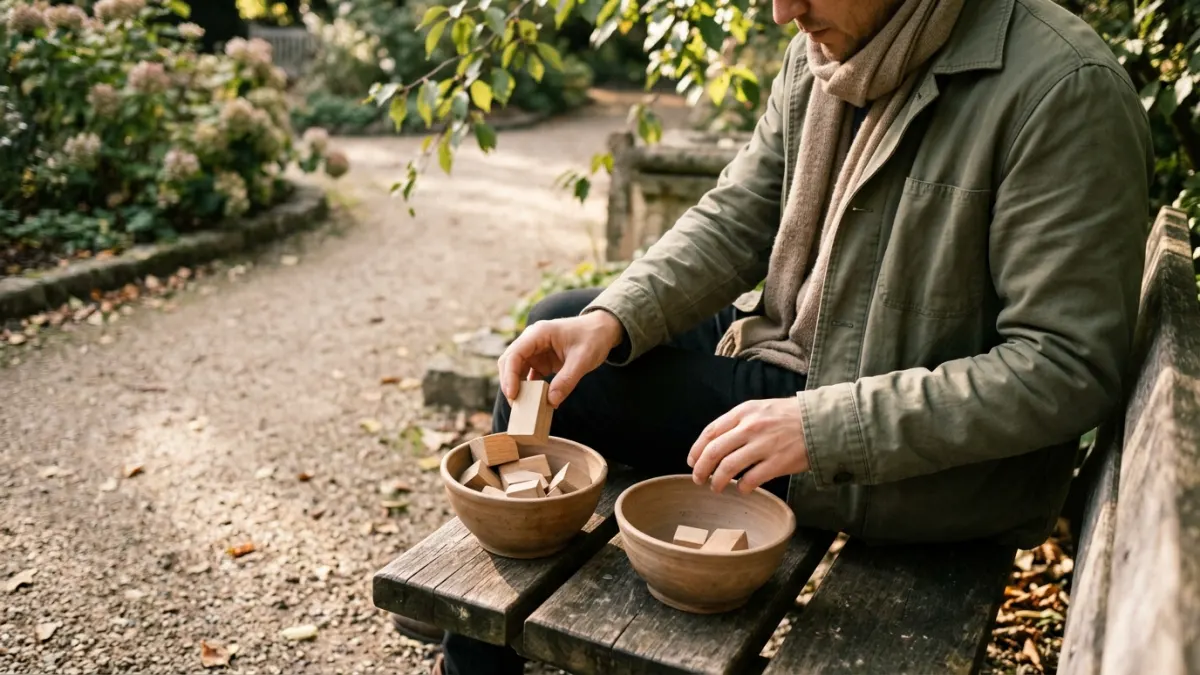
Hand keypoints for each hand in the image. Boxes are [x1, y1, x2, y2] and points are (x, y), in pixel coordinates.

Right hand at [498, 310, 624, 407]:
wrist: (602, 330)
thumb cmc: (593, 337)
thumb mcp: (583, 359)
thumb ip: (567, 380)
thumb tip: (551, 401)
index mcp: (539, 333)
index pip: (514, 354)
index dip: (510, 375)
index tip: (513, 395)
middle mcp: (532, 341)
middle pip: (509, 363)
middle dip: (509, 384)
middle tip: (516, 405)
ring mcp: (535, 351)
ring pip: (516, 371)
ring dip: (518, 388)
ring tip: (523, 407)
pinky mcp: (540, 361)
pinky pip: (528, 377)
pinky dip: (529, 389)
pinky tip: (536, 403)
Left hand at [687, 398, 809, 493]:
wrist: (820, 421)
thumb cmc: (788, 417)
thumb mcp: (759, 409)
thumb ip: (738, 423)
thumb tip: (714, 444)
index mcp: (744, 412)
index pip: (710, 432)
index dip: (697, 450)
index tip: (692, 462)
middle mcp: (751, 427)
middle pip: (714, 451)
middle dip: (701, 469)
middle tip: (698, 479)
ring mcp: (764, 445)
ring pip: (728, 467)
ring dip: (717, 481)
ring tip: (716, 487)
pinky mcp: (778, 462)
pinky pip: (751, 479)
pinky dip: (742, 487)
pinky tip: (742, 489)